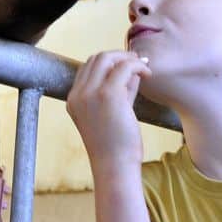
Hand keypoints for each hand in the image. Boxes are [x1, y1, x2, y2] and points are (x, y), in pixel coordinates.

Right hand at [67, 51, 151, 170]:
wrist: (115, 166)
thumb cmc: (116, 146)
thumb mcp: (113, 113)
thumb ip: (119, 90)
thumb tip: (131, 69)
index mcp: (73, 100)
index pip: (87, 67)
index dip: (109, 61)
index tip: (127, 65)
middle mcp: (78, 94)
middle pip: (96, 58)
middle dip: (118, 55)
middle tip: (137, 61)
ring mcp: (91, 94)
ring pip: (108, 58)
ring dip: (128, 58)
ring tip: (144, 66)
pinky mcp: (109, 95)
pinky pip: (125, 68)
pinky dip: (138, 66)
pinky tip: (148, 74)